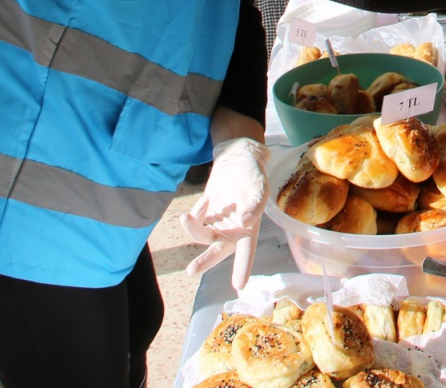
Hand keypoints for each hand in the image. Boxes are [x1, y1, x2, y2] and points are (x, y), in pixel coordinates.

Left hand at [181, 137, 268, 290]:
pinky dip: (196, 214)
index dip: (243, 268)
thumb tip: (245, 221)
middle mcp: (232, 232)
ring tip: (185, 217)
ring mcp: (217, 225)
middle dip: (205, 262)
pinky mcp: (204, 216)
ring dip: (192, 229)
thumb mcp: (260, 186)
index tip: (239, 286)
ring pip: (202, 237)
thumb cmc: (254, 174)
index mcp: (249, 229)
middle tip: (191, 271)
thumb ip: (255, 203)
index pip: (247, 251)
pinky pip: (196, 222)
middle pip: (218, 252)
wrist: (237, 160)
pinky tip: (205, 201)